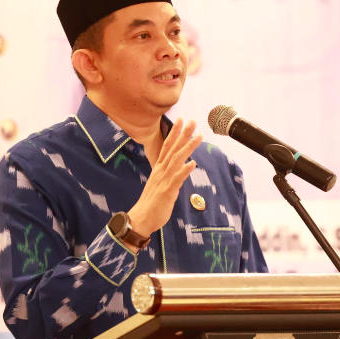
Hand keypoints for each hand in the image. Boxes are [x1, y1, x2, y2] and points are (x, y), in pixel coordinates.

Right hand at [128, 118, 201, 239]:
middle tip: (192, 121)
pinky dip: (184, 170)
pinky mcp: (167, 191)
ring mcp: (164, 180)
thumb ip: (168, 174)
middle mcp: (161, 171)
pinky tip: (192, 163)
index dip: (174, 133)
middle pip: (173, 149)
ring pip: (177, 160)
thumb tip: (179, 167)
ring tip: (199, 136)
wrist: (141, 218)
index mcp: (159, 169)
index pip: (167, 146)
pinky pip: (177, 179)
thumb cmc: (151, 203)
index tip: (181, 120)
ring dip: (188, 147)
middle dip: (183, 134)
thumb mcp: (159, 184)